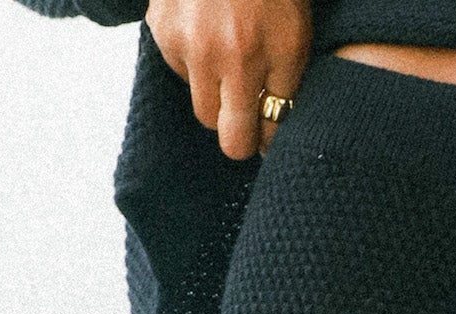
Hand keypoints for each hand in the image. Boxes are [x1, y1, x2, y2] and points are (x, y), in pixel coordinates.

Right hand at [145, 0, 311, 159]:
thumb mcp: (294, 37)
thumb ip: (285, 89)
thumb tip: (268, 140)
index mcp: (253, 59)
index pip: (246, 137)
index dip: (256, 143)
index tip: (260, 138)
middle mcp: (215, 55)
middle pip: (219, 129)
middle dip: (235, 126)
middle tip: (246, 107)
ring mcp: (184, 42)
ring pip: (199, 100)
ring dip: (214, 89)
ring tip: (229, 51)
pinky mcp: (162, 28)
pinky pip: (180, 67)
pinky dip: (194, 57)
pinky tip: (207, 28)